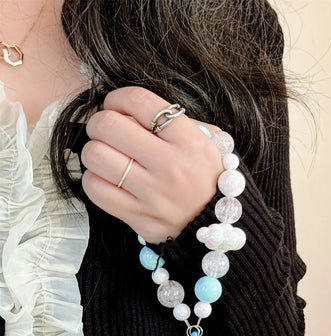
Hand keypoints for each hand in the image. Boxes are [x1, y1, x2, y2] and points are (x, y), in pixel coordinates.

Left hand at [81, 86, 222, 242]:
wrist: (220, 225)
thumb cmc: (209, 179)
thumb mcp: (210, 143)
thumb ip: (178, 121)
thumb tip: (132, 110)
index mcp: (190, 142)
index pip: (138, 101)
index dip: (117, 98)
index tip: (116, 106)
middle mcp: (171, 166)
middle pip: (108, 126)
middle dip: (100, 123)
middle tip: (108, 132)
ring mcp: (153, 194)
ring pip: (95, 156)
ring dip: (95, 151)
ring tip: (108, 157)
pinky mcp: (138, 217)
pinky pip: (95, 189)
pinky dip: (94, 179)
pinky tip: (108, 179)